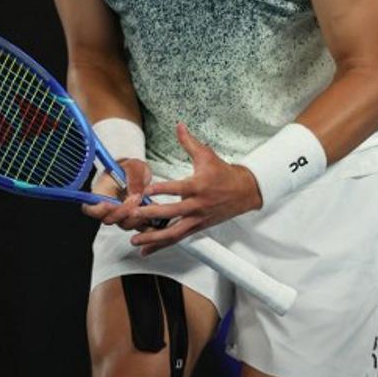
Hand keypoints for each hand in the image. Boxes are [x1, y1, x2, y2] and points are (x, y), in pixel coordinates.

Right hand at [80, 158, 152, 229]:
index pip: (90, 208)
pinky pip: (138, 225)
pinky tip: (153, 211)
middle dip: (123, 212)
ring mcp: (121, 214)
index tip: (109, 204)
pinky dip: (146, 222)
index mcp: (101, 192)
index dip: (98, 210)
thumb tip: (134, 193)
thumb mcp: (134, 166)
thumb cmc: (131, 167)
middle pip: (108, 219)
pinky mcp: (133, 218)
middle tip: (136, 198)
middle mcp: (109, 206)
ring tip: (147, 204)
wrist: (140, 173)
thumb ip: (133, 179)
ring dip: (136, 217)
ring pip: (124, 224)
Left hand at [129, 122, 262, 255]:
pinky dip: (161, 245)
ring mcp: (197, 219)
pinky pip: (177, 238)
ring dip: (153, 238)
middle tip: (133, 217)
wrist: (244, 191)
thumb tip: (178, 125)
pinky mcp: (197, 227)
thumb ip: (189, 142)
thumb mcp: (206, 155)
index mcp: (198, 186)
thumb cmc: (223, 173)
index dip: (161, 190)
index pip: (178, 189)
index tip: (145, 192)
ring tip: (135, 240)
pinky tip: (147, 251)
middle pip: (172, 213)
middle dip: (151, 216)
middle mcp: (197, 205)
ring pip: (173, 232)